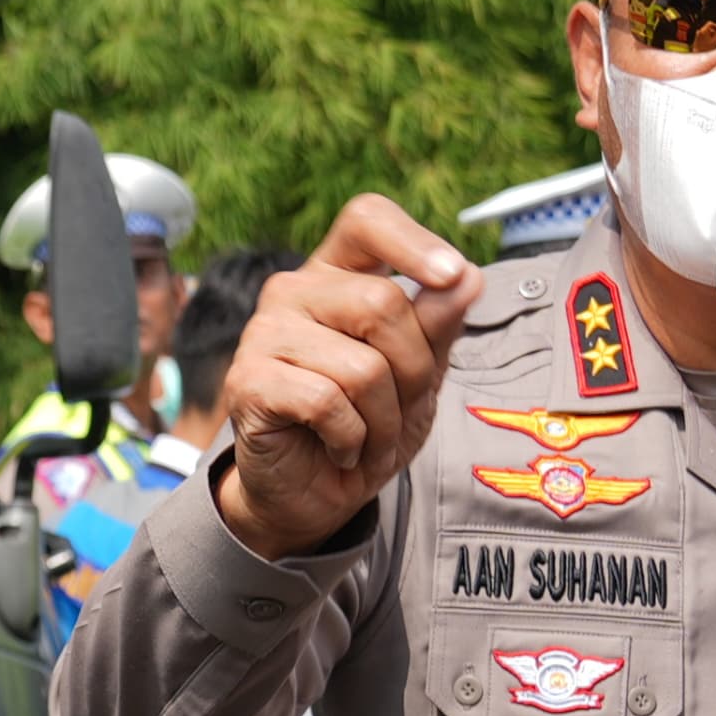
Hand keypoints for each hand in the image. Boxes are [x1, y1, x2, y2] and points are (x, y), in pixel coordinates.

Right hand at [214, 195, 481, 559]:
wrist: (312, 494)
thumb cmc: (365, 424)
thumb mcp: (418, 374)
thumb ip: (437, 325)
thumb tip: (467, 278)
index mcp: (336, 274)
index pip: (367, 221)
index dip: (412, 242)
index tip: (450, 276)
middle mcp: (293, 291)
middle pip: (383, 302)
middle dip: (414, 370)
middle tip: (400, 410)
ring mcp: (264, 333)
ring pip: (362, 365)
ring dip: (385, 419)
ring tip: (369, 438)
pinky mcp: (248, 381)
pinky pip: (328, 402)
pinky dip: (351, 439)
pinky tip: (340, 449)